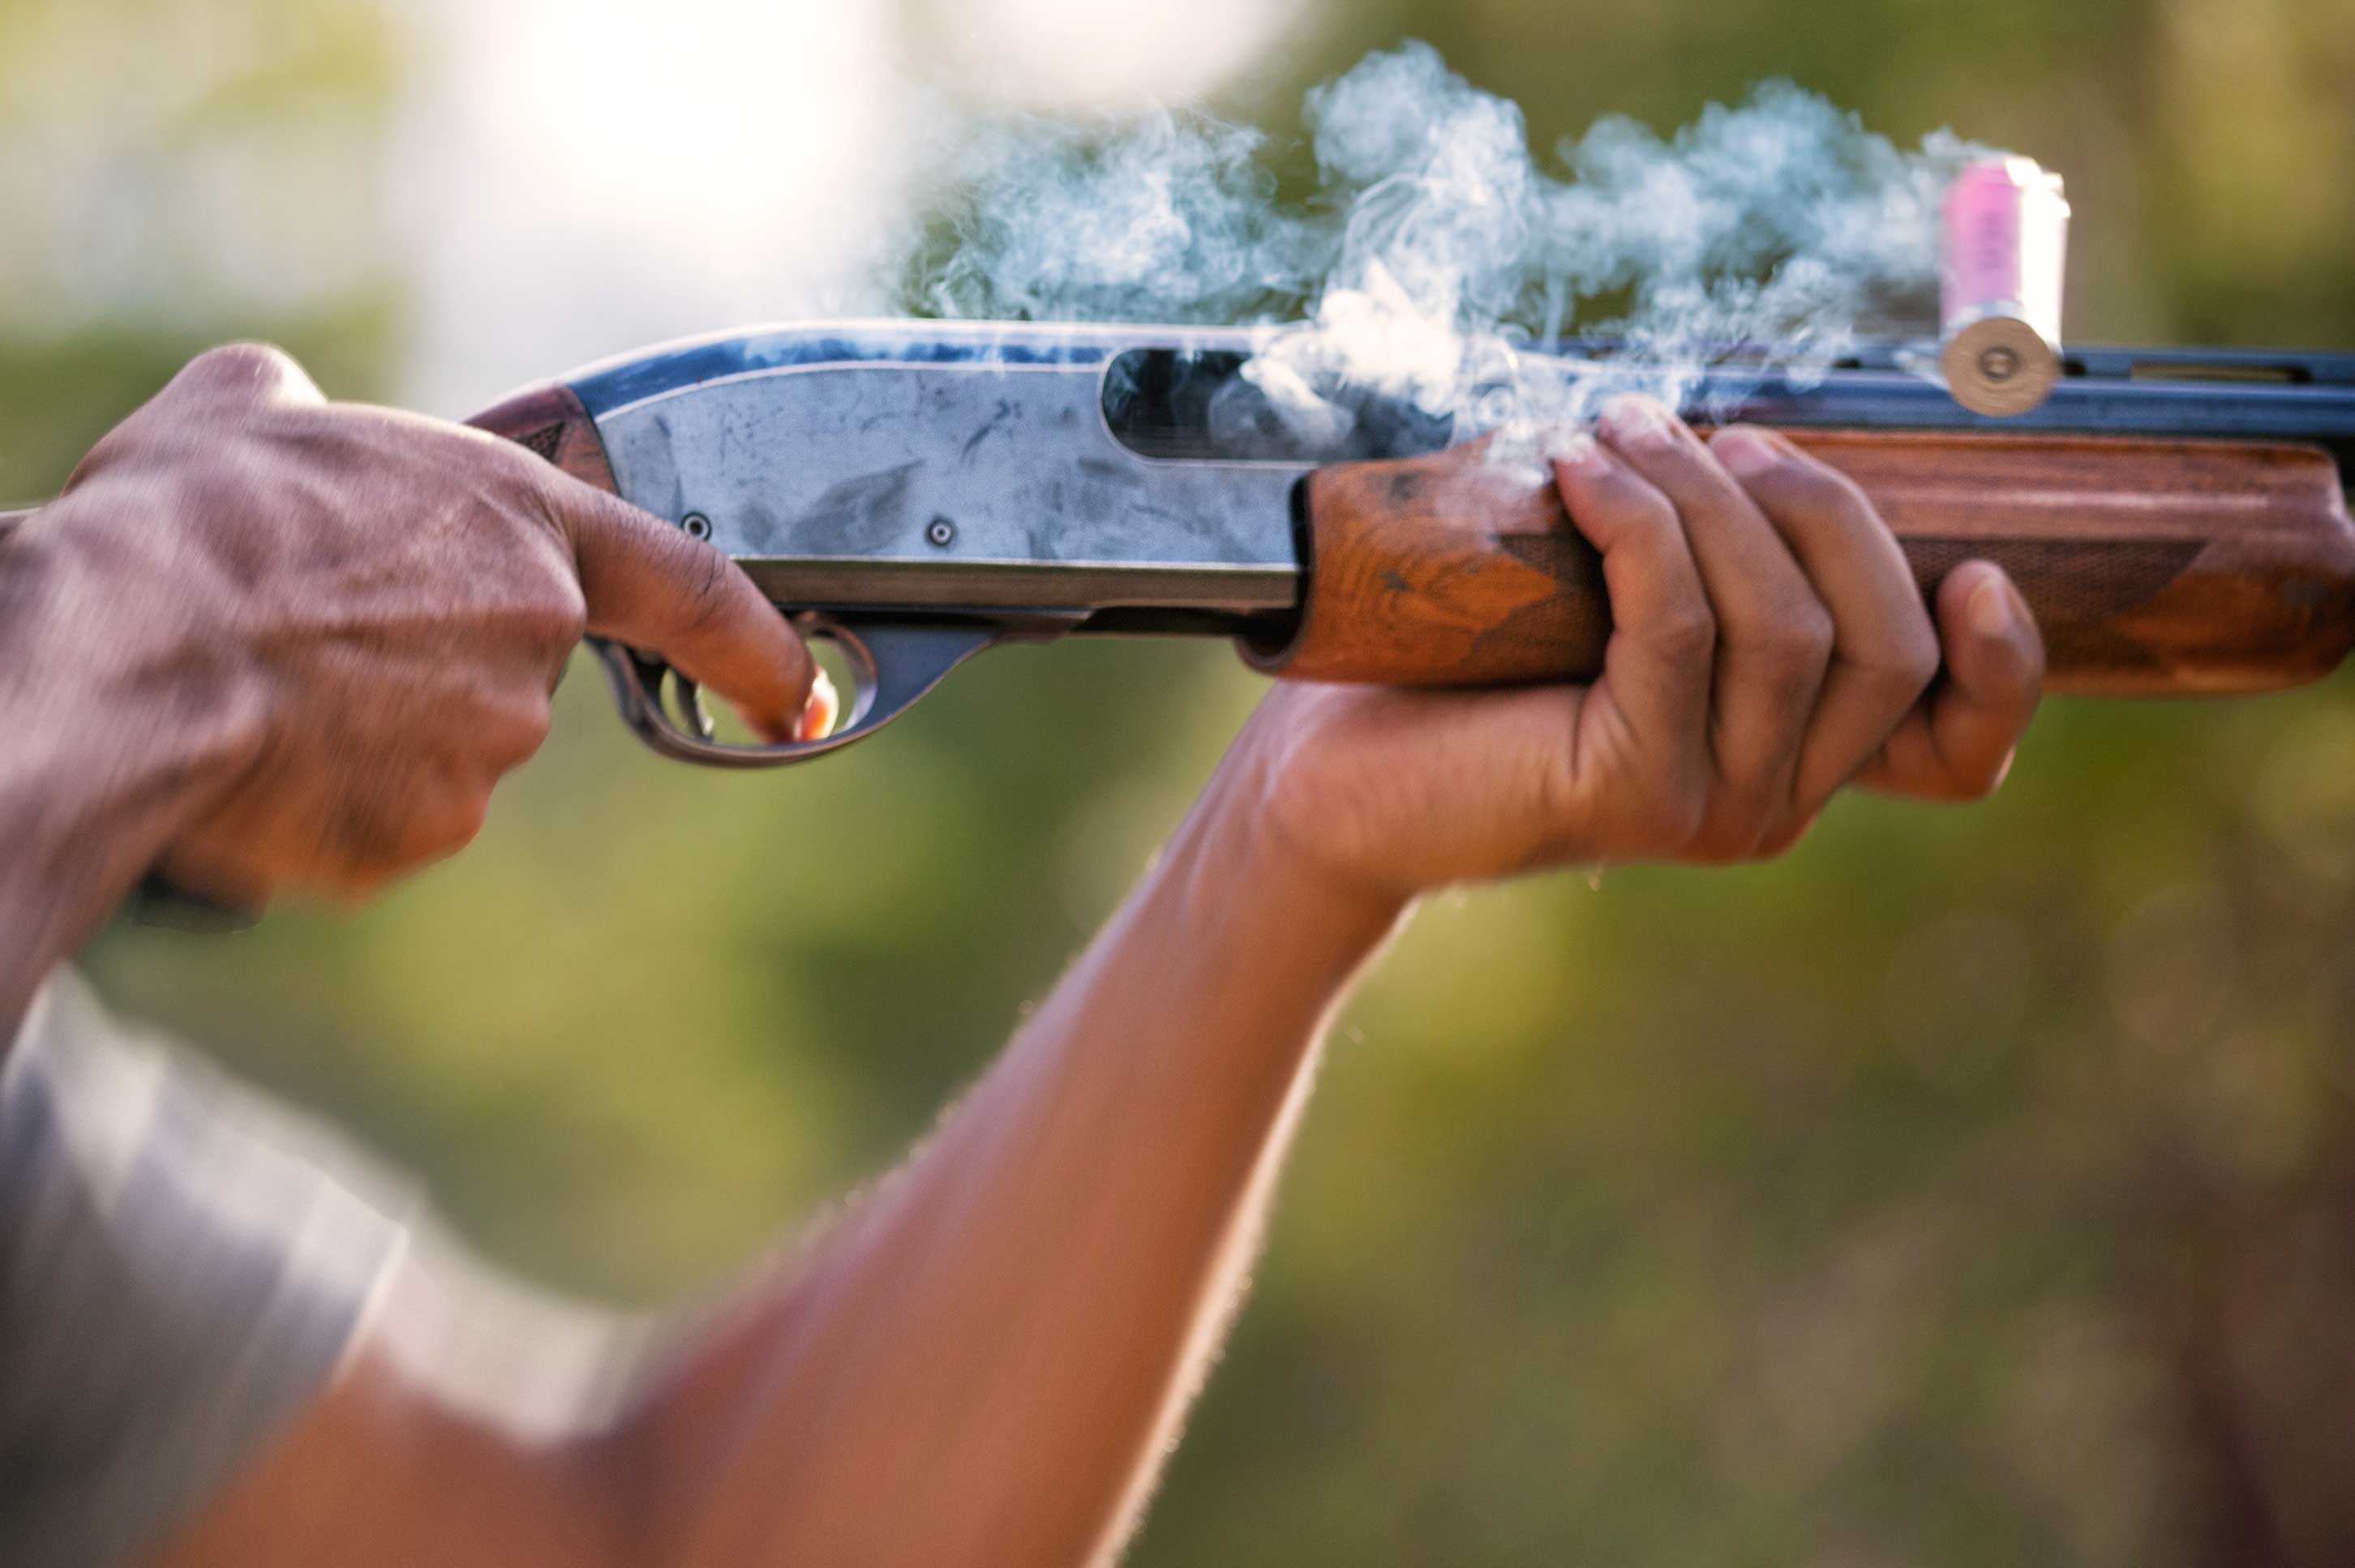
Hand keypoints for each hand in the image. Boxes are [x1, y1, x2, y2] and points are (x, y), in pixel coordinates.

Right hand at [32, 343, 828, 904]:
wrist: (129, 649)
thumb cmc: (191, 521)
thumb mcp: (245, 409)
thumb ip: (301, 406)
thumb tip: (281, 399)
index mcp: (522, 521)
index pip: (692, 586)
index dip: (759, 645)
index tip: (802, 691)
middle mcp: (532, 637)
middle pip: (505, 664)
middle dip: (420, 660)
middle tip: (306, 636)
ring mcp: (488, 746)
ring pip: (438, 744)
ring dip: (365, 724)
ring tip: (261, 679)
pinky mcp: (425, 833)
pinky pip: (384, 815)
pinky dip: (328, 795)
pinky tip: (259, 751)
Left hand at [1237, 396, 2045, 905]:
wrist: (1334, 771)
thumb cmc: (1470, 667)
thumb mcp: (1619, 596)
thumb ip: (1716, 549)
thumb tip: (1766, 420)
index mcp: (1795, 758)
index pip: (1957, 749)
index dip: (2002, 665)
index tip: (1977, 569)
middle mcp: (1774, 802)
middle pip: (1883, 643)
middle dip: (1817, 508)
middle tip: (1719, 435)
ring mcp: (1713, 809)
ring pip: (1785, 625)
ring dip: (1709, 497)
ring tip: (1623, 429)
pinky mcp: (1637, 791)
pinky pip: (1682, 627)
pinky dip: (1642, 525)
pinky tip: (1580, 471)